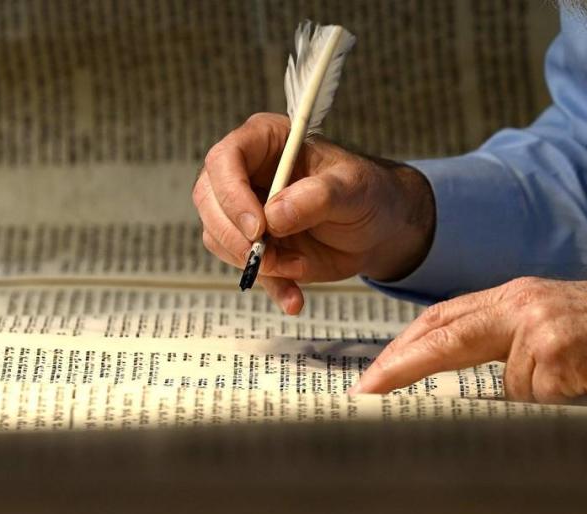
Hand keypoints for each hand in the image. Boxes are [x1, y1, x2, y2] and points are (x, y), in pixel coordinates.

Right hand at [193, 113, 434, 313]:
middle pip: (208, 199)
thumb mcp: (353, 189)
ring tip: (299, 268)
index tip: (257, 227)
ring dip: (256, 262)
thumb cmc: (368, 193)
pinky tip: (294, 298)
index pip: (224, 159)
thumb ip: (317, 197)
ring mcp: (246, 210)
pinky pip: (246, 268)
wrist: (378, 230)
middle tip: (269, 256)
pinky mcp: (255, 245)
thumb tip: (273, 216)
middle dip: (234, 236)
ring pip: (219, 237)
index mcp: (266, 142)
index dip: (231, 194)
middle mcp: (247, 173)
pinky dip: (270, 286)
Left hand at [352, 277, 586, 402]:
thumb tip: (463, 385)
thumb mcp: (550, 325)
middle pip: (444, 334)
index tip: (376, 370)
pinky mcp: (560, 355)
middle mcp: (521, 305)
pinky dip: (553, 401)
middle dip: (400, 364)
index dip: (406, 343)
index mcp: (514, 296)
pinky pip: (536, 394)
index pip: (443, 316)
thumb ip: (505, 345)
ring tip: (565, 385)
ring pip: (502, 382)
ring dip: (525, 396)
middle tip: (368, 389)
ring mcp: (539, 329)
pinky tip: (582, 384)